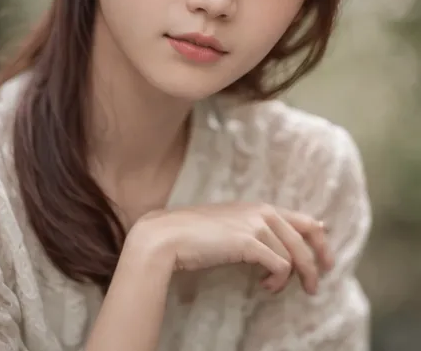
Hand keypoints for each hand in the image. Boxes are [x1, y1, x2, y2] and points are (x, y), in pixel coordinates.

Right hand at [129, 202, 333, 294]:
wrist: (169, 236)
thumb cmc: (195, 234)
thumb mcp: (229, 226)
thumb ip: (252, 229)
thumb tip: (272, 243)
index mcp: (259, 206)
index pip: (303, 219)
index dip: (320, 238)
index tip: (327, 256)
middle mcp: (262, 211)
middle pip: (306, 236)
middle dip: (317, 263)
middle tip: (315, 286)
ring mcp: (256, 224)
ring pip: (294, 254)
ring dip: (293, 277)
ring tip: (278, 290)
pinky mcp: (249, 241)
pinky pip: (279, 265)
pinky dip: (277, 281)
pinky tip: (265, 287)